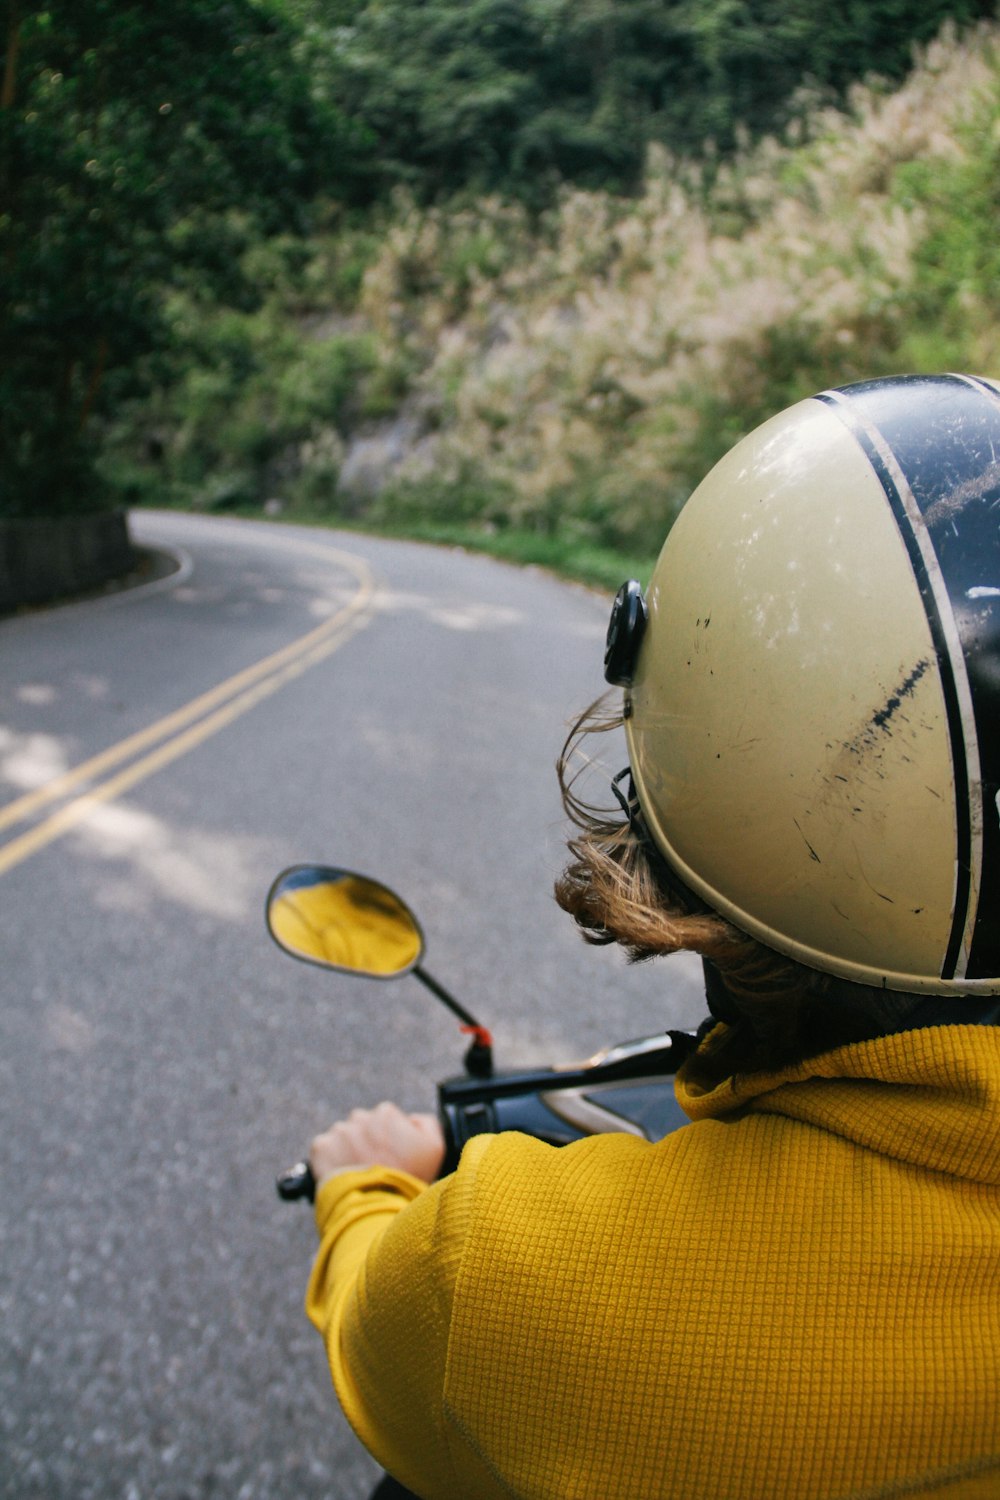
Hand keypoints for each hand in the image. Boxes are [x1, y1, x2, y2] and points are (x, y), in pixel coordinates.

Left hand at [309, 1101, 445, 1186]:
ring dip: (348, 1151)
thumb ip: (427, 1123)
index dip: (391, 1139)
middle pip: (363, 1126)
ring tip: (358, 1174)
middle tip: (375, 1166)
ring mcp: (339, 1131)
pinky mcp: (321, 1147)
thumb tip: (411, 1119)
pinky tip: (343, 1174)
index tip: (393, 1157)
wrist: (376, 1205)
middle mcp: (360, 1117)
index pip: (386, 1119)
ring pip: (343, 1137)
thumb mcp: (435, 1148)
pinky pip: (324, 1149)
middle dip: (367, 1142)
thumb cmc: (408, 1178)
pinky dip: (330, 1160)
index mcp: (386, 1113)